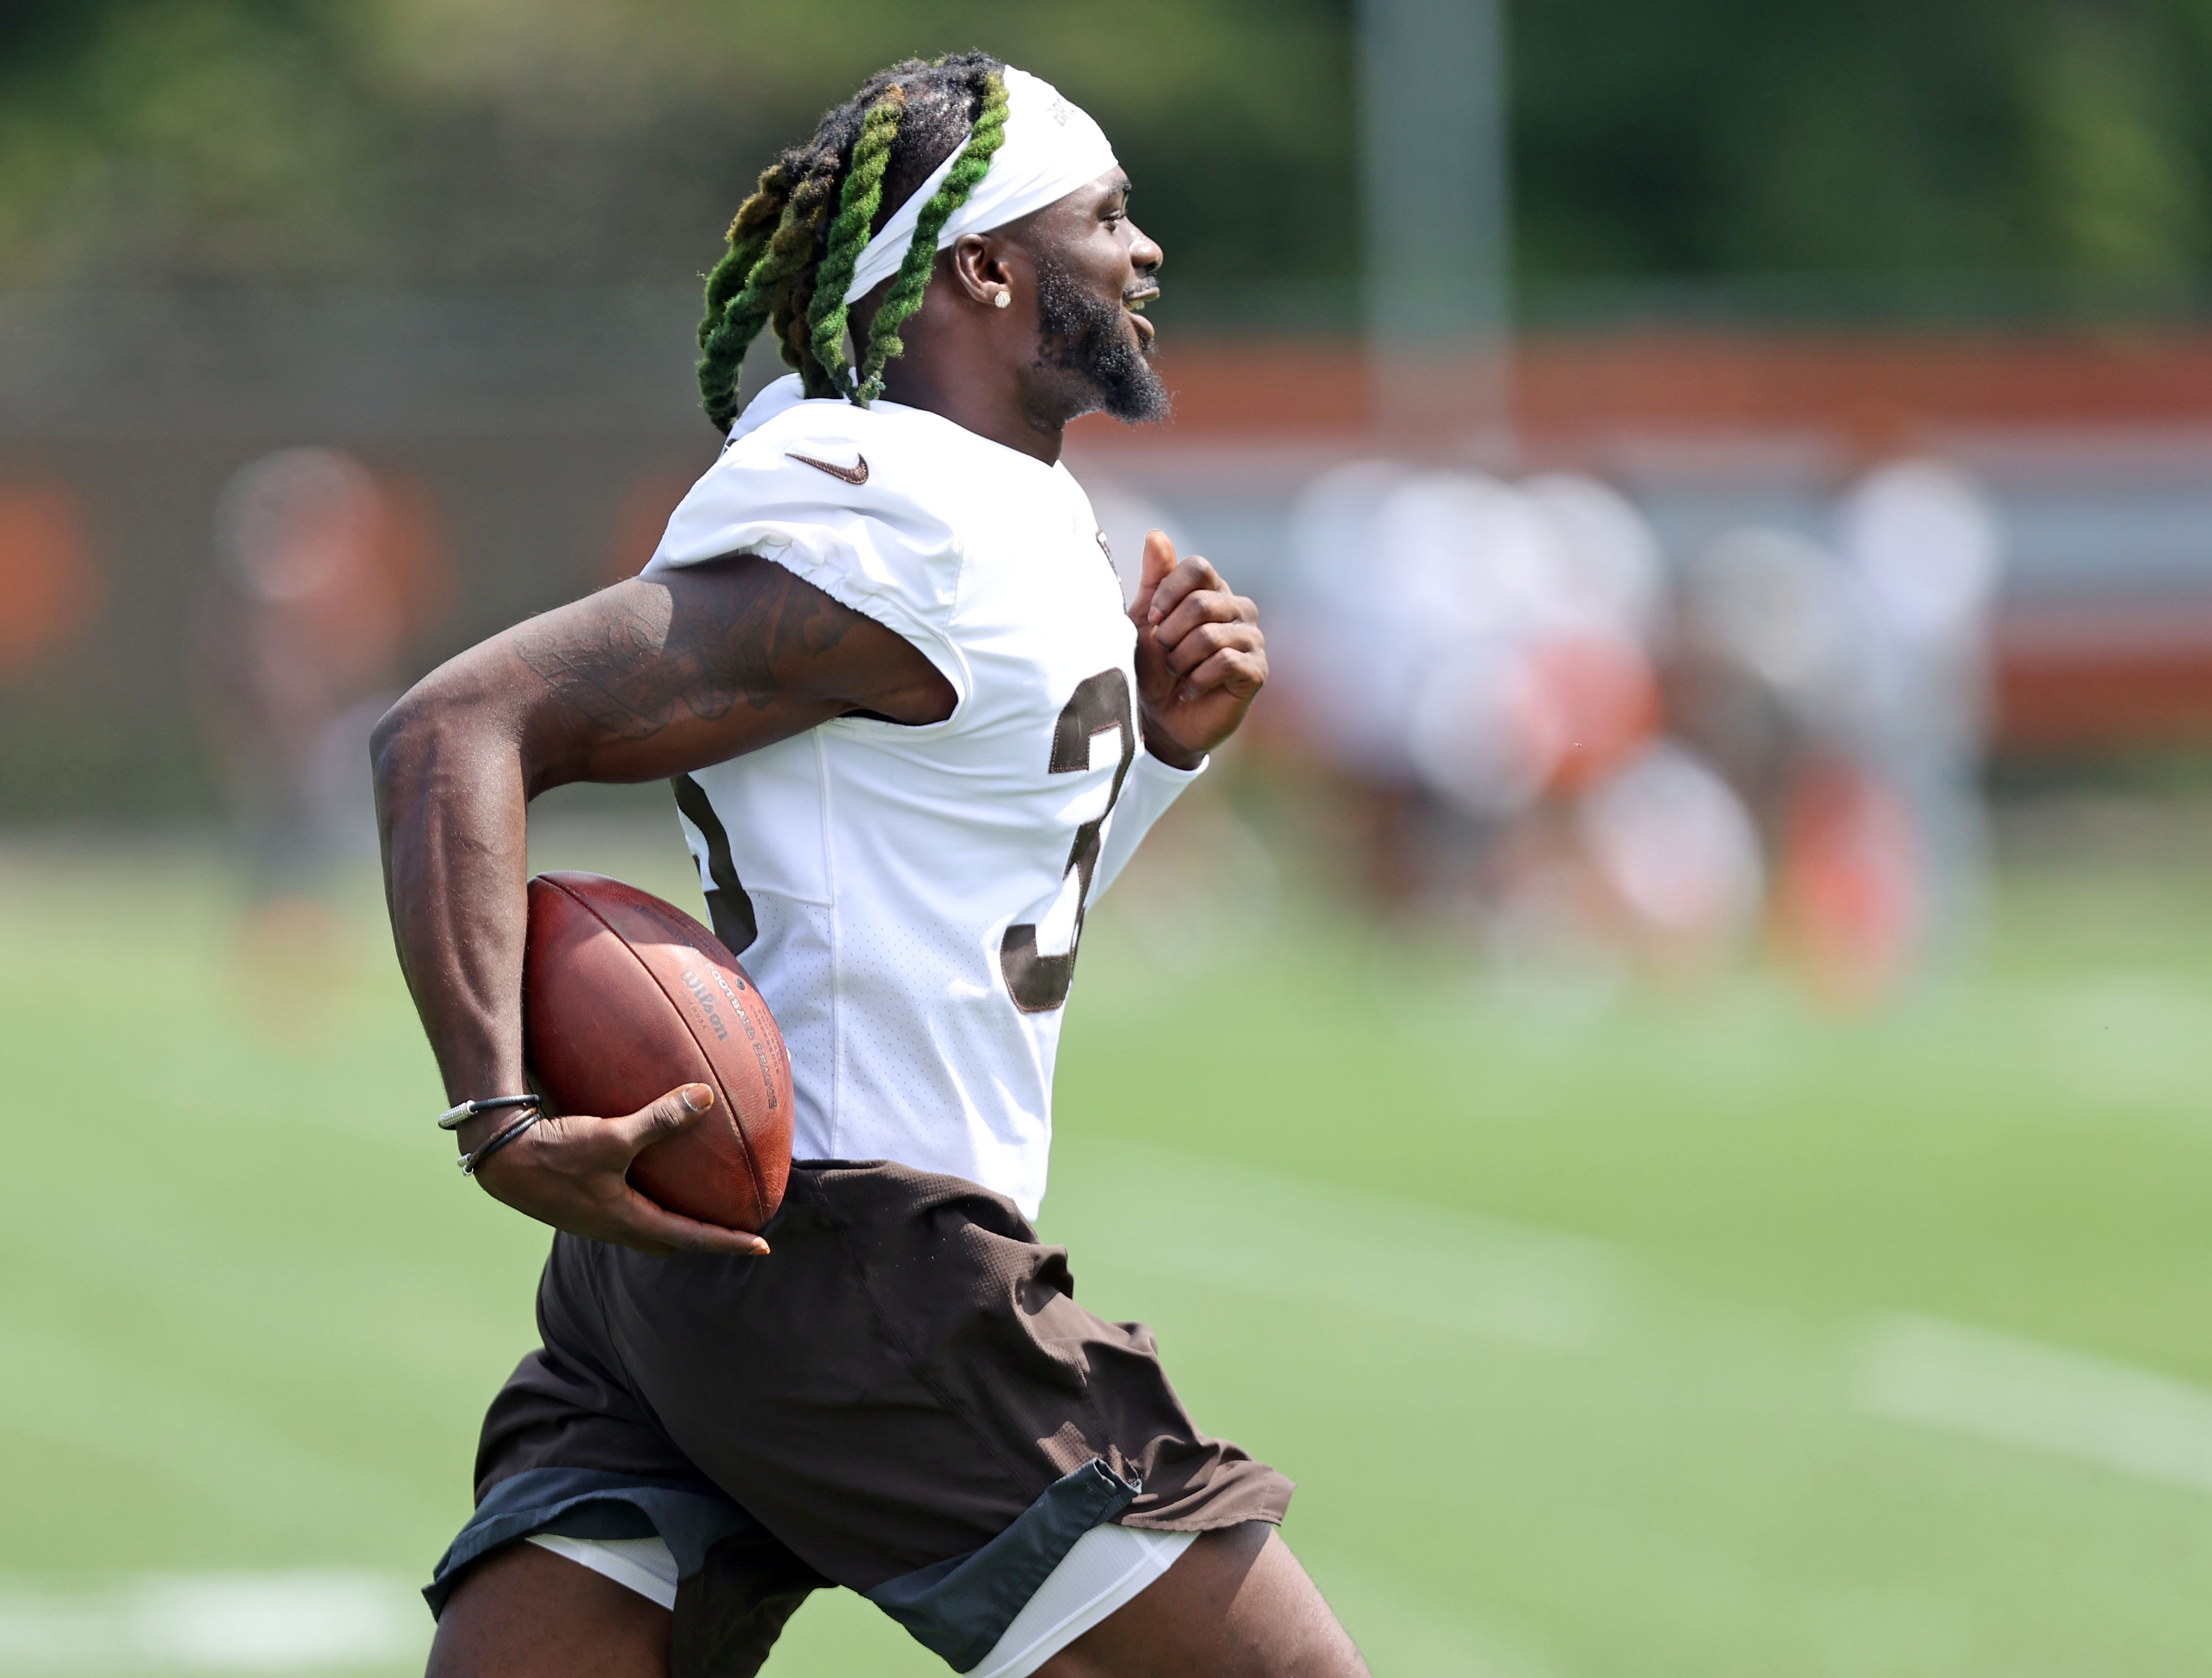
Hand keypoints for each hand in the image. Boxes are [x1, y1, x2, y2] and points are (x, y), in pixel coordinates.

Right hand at [462, 1083, 770, 1256]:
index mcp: (627, 1220)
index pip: (691, 1237)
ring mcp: (591, 1217)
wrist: (499, 1159)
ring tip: (689, 1200)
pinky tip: (641, 1173)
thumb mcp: (612, 1136)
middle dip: (698, 1237)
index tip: (762, 1247)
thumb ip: (660, 1118)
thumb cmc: (555, 1153)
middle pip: (666, 1240)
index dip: (728, 1241)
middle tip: (727, 1225)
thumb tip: (706, 1097)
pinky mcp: (576, 1201)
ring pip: (641, 1227)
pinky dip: (641, 1198)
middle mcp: (611, 1226)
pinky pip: (620, 1208)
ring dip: (667, 1219)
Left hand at [1129, 530, 1266, 768]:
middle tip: (1165, 654)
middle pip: (1202, 603)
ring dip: (1181, 660)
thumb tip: (1156, 535)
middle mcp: (1239, 610)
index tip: (1153, 618)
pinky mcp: (1256, 672)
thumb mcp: (1145, 620)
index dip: (1169, 591)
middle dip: (1170, 634)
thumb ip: (1154, 579)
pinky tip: (1191, 690)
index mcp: (1213, 591)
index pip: (1198, 567)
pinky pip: (1225, 662)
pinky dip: (1197, 679)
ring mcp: (1252, 640)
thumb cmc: (1153, 667)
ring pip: (1210, 636)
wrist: (1161, 720)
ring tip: (1178, 674)